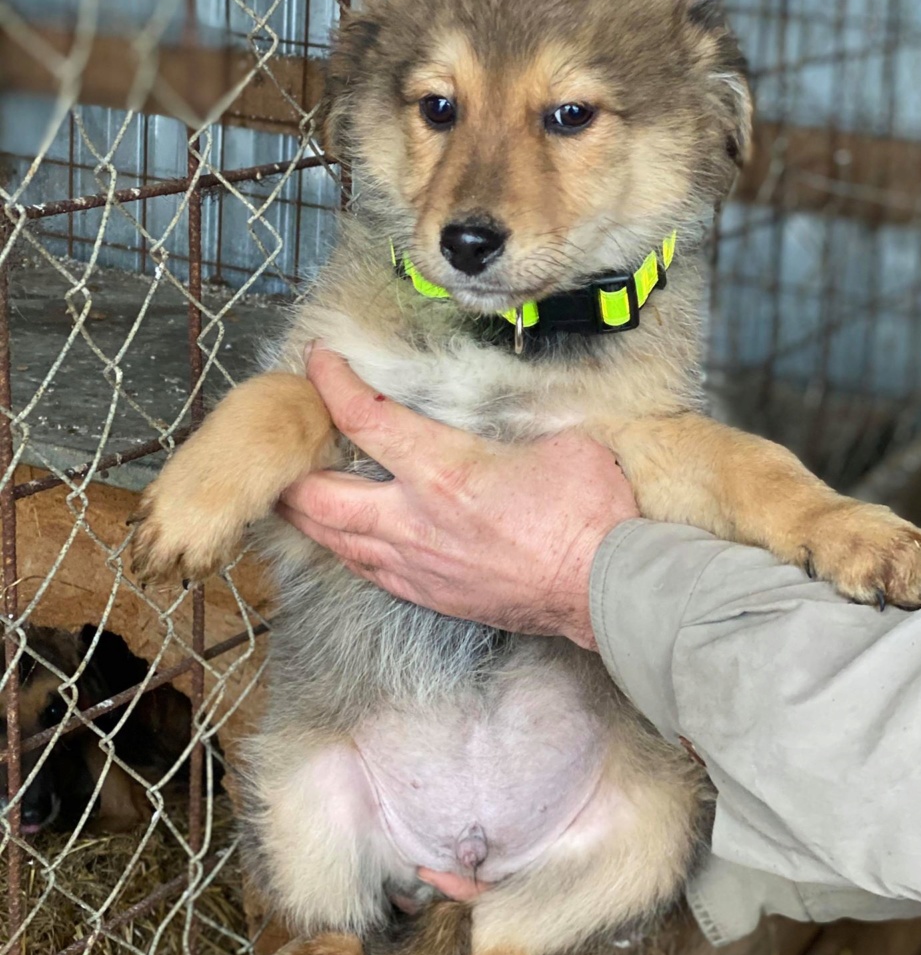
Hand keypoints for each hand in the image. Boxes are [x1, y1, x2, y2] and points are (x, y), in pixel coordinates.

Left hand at [276, 347, 638, 649]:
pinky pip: (367, 569)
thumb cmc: (589, 513)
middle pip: (319, 497)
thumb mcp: (556, 442)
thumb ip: (514, 429)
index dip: (330, 383)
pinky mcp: (431, 595)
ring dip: (306, 515)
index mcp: (442, 471)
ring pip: (335, 541)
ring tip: (290, 495)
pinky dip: (343, 548)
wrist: (605, 589)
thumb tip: (507, 419)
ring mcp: (417, 564)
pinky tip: (343, 539)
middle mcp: (414, 520)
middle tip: (280, 446)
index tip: (315, 359)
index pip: (363, 419)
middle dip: (290, 470)